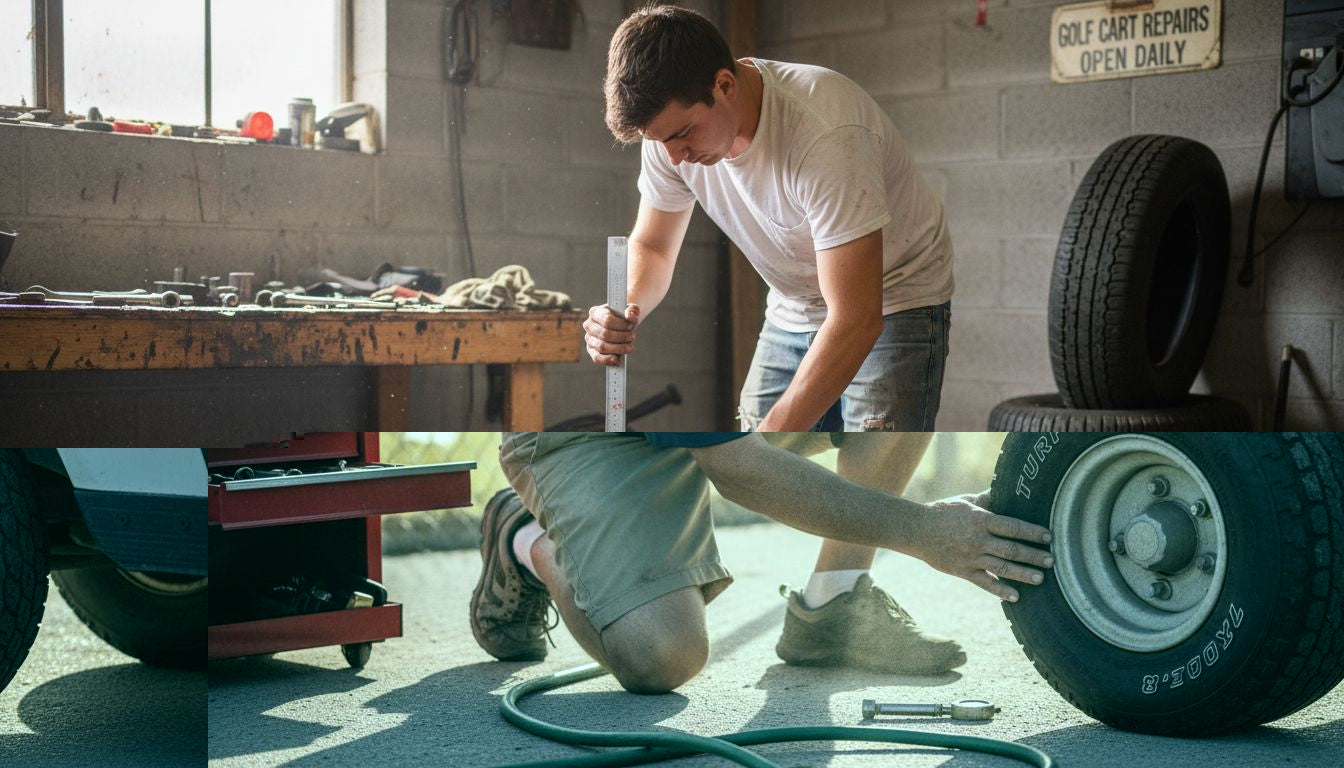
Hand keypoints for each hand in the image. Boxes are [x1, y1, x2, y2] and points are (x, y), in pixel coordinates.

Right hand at [583, 303, 639, 365]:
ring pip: (602, 347)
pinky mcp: (591, 350)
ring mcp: (589, 339)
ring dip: (619, 348)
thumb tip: (630, 315)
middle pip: (605, 334)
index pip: (607, 320)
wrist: (621, 325)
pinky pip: (597, 358)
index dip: (621, 325)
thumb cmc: (624, 317)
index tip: (631, 326)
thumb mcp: (630, 310)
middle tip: (632, 336)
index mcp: (595, 312)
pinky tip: (617, 360)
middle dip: (622, 337)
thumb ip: (632, 310)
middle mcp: (589, 325)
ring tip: (630, 347)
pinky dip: (607, 360)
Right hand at [917, 490, 1052, 602]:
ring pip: (1002, 567)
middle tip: (1051, 560)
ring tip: (1040, 578)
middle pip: (1011, 549)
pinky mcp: (963, 571)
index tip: (1048, 537)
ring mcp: (970, 557)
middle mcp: (978, 540)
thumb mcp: (966, 501)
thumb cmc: (943, 512)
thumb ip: (988, 499)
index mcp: (980, 520)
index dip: (1032, 532)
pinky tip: (1015, 596)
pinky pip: (985, 583)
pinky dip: (1000, 590)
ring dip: (1023, 574)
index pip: (1012, 526)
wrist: (916, 530)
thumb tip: (1007, 488)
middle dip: (1033, 555)